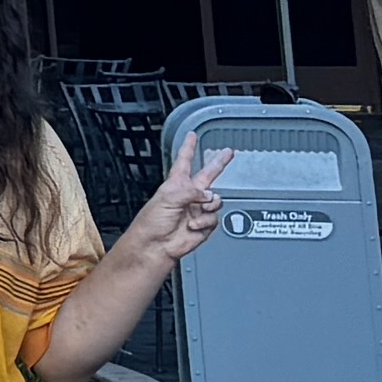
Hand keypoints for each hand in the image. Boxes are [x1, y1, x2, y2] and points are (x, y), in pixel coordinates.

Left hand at [126, 149, 234, 266]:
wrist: (156, 245)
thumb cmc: (152, 222)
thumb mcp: (168, 198)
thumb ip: (191, 191)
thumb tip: (208, 196)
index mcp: (175, 184)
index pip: (184, 161)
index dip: (188, 148)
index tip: (192, 136)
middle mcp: (188, 195)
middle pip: (207, 175)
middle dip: (218, 163)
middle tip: (228, 153)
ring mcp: (197, 209)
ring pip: (215, 201)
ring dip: (208, 207)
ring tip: (195, 213)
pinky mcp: (204, 224)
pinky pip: (214, 218)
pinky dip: (204, 222)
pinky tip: (193, 225)